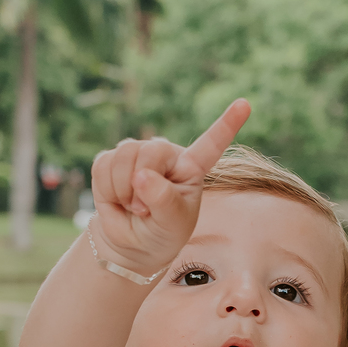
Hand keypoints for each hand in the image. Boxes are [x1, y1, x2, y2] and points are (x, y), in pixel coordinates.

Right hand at [90, 100, 250, 273]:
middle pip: (150, 151)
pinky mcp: (111, 159)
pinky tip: (117, 200)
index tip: (245, 104)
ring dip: (123, 190)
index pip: (211, 143)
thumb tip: (141, 175)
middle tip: (143, 210)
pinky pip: (103, 165)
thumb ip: (163, 200)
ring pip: (123, 155)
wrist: (133, 242)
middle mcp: (166, 154)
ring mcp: (138, 153)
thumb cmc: (162, 232)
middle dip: (141, 184)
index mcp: (192, 167)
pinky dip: (106, 190)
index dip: (226, 124)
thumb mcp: (172, 223)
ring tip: (133, 206)